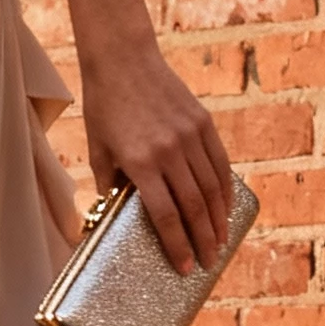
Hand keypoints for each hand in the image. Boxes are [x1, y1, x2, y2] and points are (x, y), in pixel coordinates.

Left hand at [78, 38, 233, 274]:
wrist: (123, 58)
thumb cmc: (103, 106)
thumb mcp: (98, 149)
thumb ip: (108, 185)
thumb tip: (111, 216)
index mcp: (139, 162)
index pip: (164, 215)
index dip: (177, 245)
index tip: (185, 267)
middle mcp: (168, 151)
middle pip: (193, 207)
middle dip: (203, 240)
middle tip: (208, 263)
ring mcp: (189, 135)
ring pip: (212, 188)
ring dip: (219, 220)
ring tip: (220, 242)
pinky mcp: (203, 122)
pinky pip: (220, 163)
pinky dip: (226, 189)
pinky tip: (226, 208)